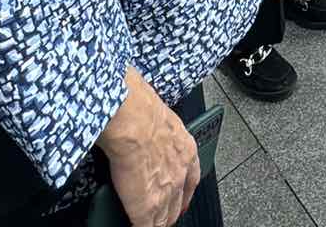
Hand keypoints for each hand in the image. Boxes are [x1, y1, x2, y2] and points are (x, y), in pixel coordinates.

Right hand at [97, 69, 199, 226]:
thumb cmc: (141, 109)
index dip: (185, 194)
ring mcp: (164, 193)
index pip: (191, 180)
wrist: (134, 120)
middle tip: (164, 218)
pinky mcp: (145, 207)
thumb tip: (148, 128)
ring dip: (157, 223)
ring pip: (164, 219)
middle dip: (171, 212)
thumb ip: (159, 131)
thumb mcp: (161, 119)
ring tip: (150, 224)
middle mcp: (179, 173)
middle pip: (178, 204)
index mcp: (186, 151)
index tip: (181, 200)